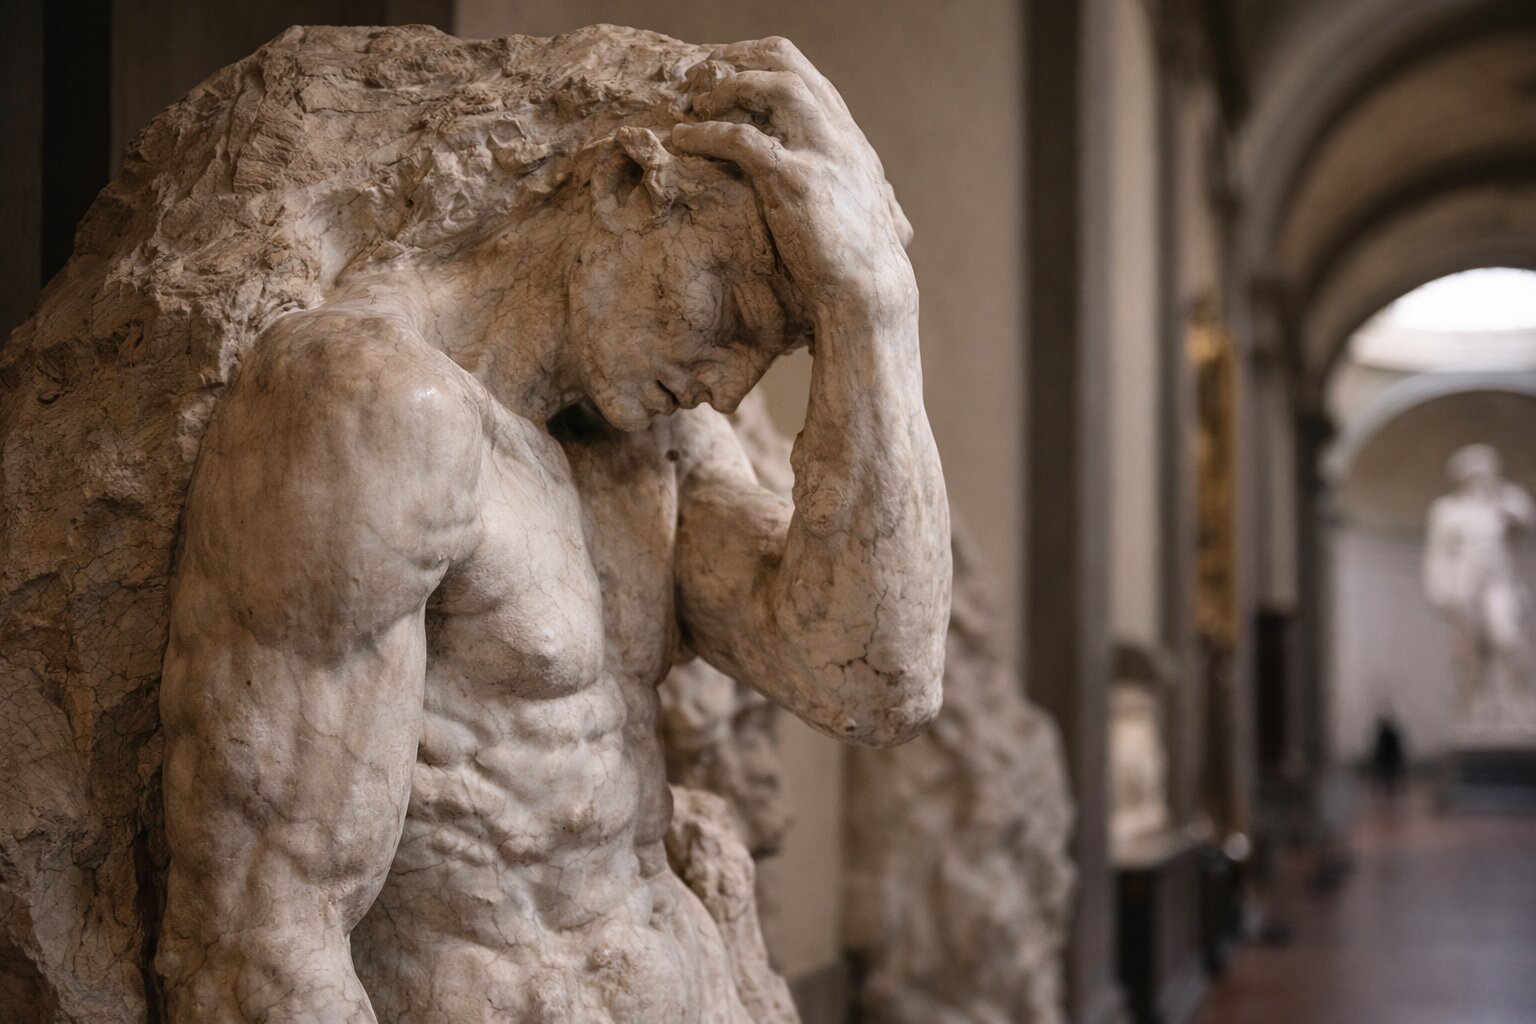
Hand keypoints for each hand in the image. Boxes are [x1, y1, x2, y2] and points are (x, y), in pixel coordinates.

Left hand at [671, 38, 915, 317]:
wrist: (871, 295)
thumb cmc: (861, 266)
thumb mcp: (865, 213)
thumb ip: (856, 191)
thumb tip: (875, 199)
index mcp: (849, 139)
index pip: (806, 76)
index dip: (760, 65)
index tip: (726, 73)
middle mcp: (839, 134)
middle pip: (788, 62)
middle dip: (738, 58)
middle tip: (700, 75)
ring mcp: (821, 153)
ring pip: (774, 85)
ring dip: (727, 87)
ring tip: (694, 104)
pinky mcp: (797, 181)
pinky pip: (743, 139)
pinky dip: (707, 134)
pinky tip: (682, 141)